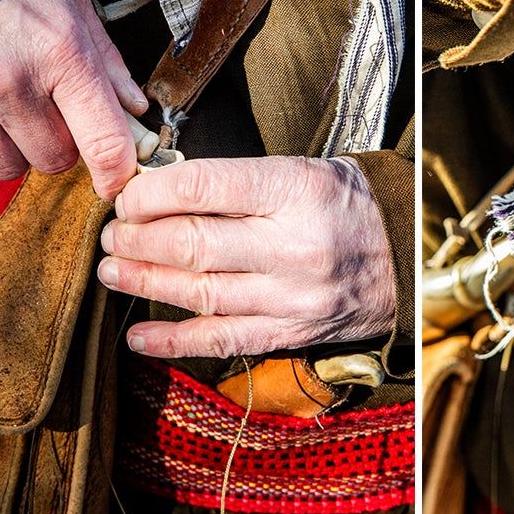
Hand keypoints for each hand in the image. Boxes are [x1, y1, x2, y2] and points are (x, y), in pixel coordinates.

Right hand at [0, 0, 145, 198]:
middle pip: (56, 160)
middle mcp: (12, 82)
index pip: (103, 144)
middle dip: (59, 142)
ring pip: (11, 166)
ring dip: (17, 147)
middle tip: (47, 106)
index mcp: (60, 53)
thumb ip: (106, 63)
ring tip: (9, 105)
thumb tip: (134, 112)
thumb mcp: (74, 3)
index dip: (116, 175)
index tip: (117, 184)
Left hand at [98, 155, 395, 359]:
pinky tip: (138, 336)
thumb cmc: (342, 207)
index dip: (149, 194)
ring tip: (113, 272)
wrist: (403, 259)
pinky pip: (223, 341)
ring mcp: (293, 298)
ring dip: (145, 284)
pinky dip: (174, 341)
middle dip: (138, 240)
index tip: (124, 198)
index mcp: (295, 191)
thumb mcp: (302, 171)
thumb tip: (159, 191)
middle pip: (194, 244)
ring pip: (201, 294)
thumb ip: (237, 183)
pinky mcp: (290, 334)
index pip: (202, 188)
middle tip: (111, 236)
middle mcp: (294, 247)